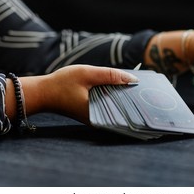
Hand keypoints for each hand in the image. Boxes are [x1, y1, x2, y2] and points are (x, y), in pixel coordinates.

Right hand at [14, 65, 138, 123]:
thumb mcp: (87, 74)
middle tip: (148, 88)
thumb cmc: (62, 83)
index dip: (139, 101)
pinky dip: (114, 96)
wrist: (42, 93)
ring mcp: (96, 117)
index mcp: (99, 113)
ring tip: (136, 86)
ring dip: (124, 96)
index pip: (126, 110)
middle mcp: (99, 119)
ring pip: (116, 106)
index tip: (151, 93)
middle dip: (134, 98)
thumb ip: (110, 75)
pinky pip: (108, 104)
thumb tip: (133, 79)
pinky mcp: (92, 112)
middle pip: (123, 108)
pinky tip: (119, 87)